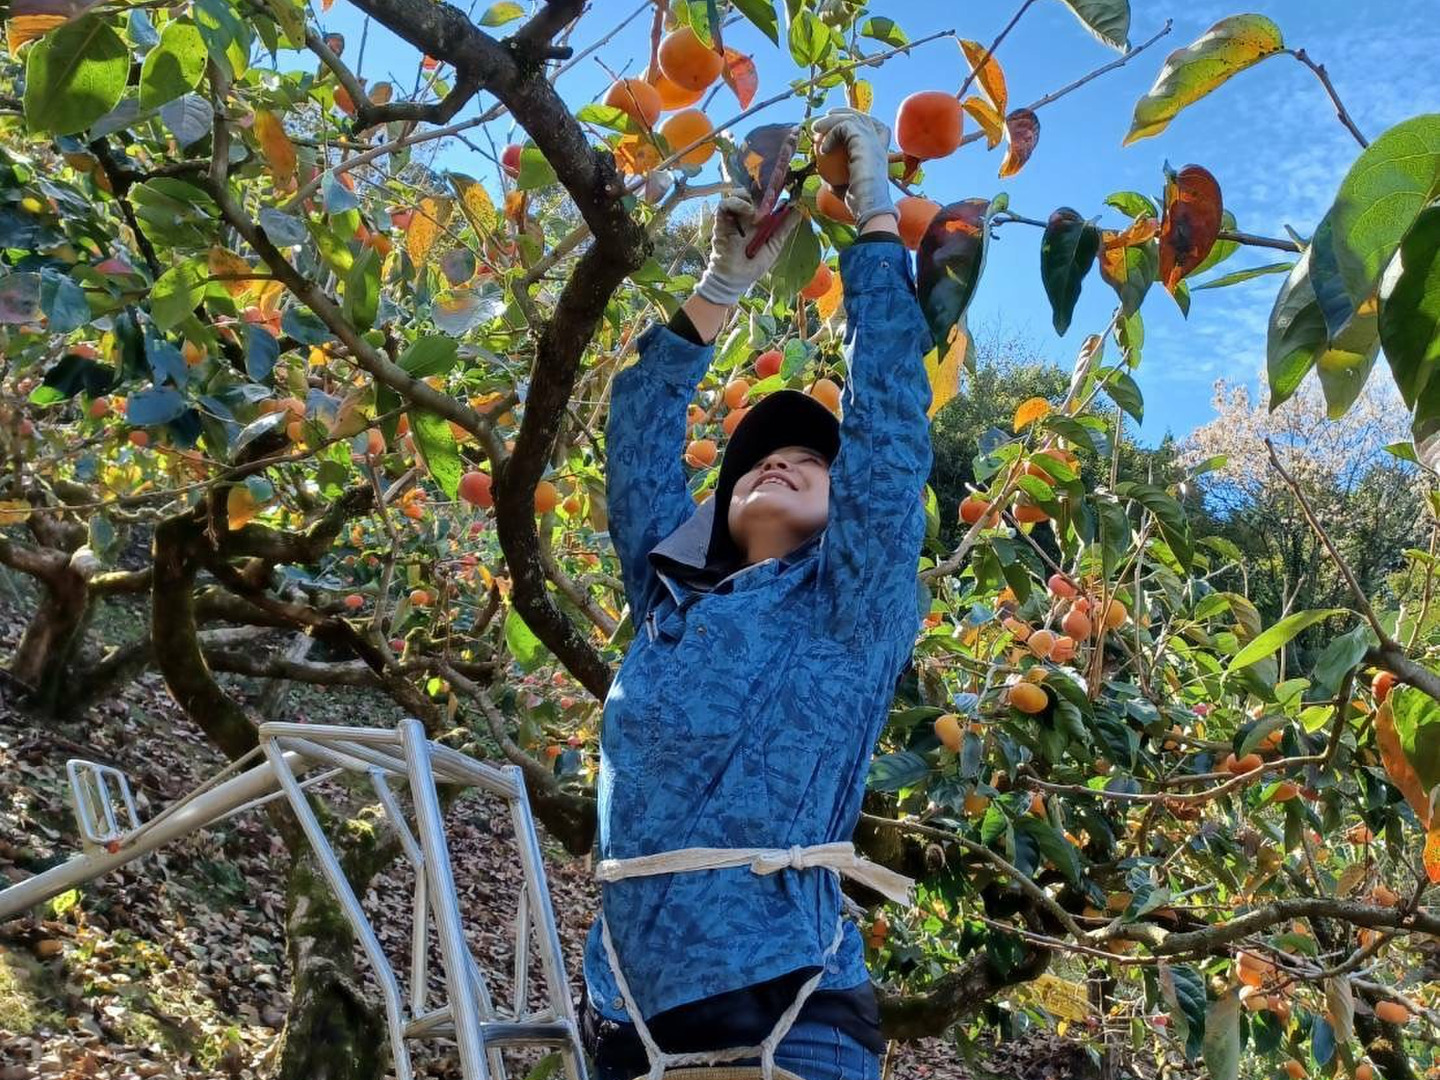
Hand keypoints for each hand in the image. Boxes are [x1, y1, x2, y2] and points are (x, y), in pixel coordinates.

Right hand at [694, 195, 800, 307]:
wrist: (736, 278)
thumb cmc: (754, 264)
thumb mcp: (775, 244)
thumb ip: (785, 227)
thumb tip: (798, 210)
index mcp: (759, 219)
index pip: (764, 197)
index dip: (771, 189)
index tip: (782, 185)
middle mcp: (746, 215)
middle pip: (751, 191)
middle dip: (760, 189)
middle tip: (771, 193)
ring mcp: (734, 217)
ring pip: (737, 194)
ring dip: (748, 197)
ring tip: (757, 212)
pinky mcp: (721, 221)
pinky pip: (725, 205)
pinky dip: (737, 203)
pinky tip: (748, 213)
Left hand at [811, 108, 894, 230]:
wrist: (868, 205)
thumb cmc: (857, 202)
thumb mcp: (843, 186)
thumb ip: (835, 176)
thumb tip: (822, 171)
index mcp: (879, 153)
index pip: (877, 129)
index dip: (861, 121)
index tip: (843, 122)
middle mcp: (879, 144)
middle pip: (863, 118)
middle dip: (845, 112)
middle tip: (826, 115)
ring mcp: (873, 140)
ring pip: (852, 118)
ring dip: (831, 120)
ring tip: (816, 128)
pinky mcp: (864, 140)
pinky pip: (844, 127)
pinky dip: (831, 135)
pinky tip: (822, 149)